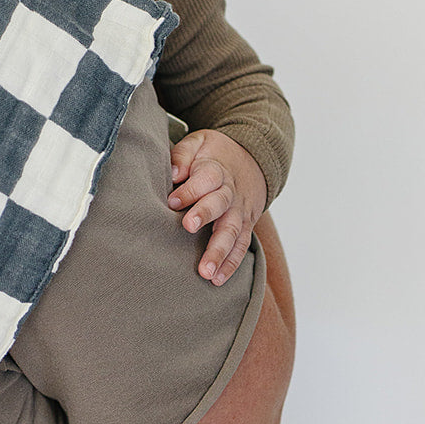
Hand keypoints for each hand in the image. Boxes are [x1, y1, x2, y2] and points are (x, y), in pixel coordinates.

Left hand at [168, 130, 266, 285]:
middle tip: (188, 227)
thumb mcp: (199, 142)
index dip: (189, 190)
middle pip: (220, 204)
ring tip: (206, 272)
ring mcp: (240, 211)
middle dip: (205, 215)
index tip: (172, 201)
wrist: (252, 158)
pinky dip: (231, 264)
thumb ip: (183, 154)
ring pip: (232, 232)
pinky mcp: (246, 226)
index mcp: (217, 169)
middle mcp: (231, 192)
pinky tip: (218, 280)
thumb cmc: (214, 153)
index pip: (206, 179)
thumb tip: (174, 172)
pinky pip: (241, 246)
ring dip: (220, 252)